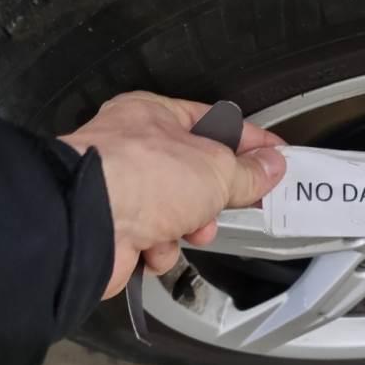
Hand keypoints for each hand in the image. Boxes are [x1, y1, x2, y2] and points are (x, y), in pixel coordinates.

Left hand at [59, 91, 285, 298]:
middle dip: (215, 196)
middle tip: (233, 201)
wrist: (88, 224)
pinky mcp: (114, 228)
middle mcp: (134, 148)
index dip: (251, 141)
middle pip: (196, 173)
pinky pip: (154, 240)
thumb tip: (270, 167)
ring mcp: (123, 190)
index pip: (216, 123)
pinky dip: (160, 248)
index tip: (277, 156)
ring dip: (189, 226)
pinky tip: (153, 244)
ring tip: (186, 227)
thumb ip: (249, 172)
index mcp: (156, 116)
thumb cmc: (137, 177)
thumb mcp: (216, 169)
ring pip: (178, 212)